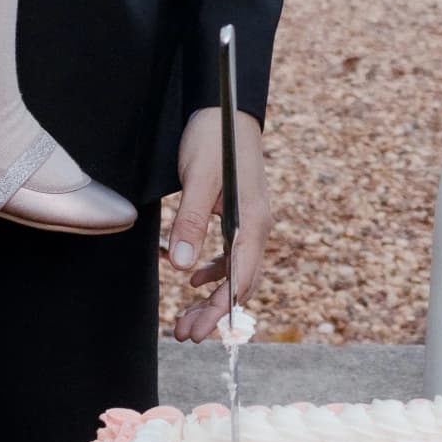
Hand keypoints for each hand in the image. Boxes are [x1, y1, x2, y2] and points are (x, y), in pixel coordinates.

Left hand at [163, 103, 270, 342]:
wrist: (226, 108)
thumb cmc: (214, 139)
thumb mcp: (198, 179)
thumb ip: (191, 221)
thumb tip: (183, 266)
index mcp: (252, 222)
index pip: (240, 279)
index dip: (218, 310)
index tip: (196, 332)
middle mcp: (257, 227)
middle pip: (241, 283)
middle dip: (213, 312)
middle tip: (183, 333)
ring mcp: (250, 222)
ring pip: (237, 272)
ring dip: (212, 296)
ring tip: (184, 315)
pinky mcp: (239, 215)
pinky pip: (232, 255)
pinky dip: (214, 272)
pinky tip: (192, 277)